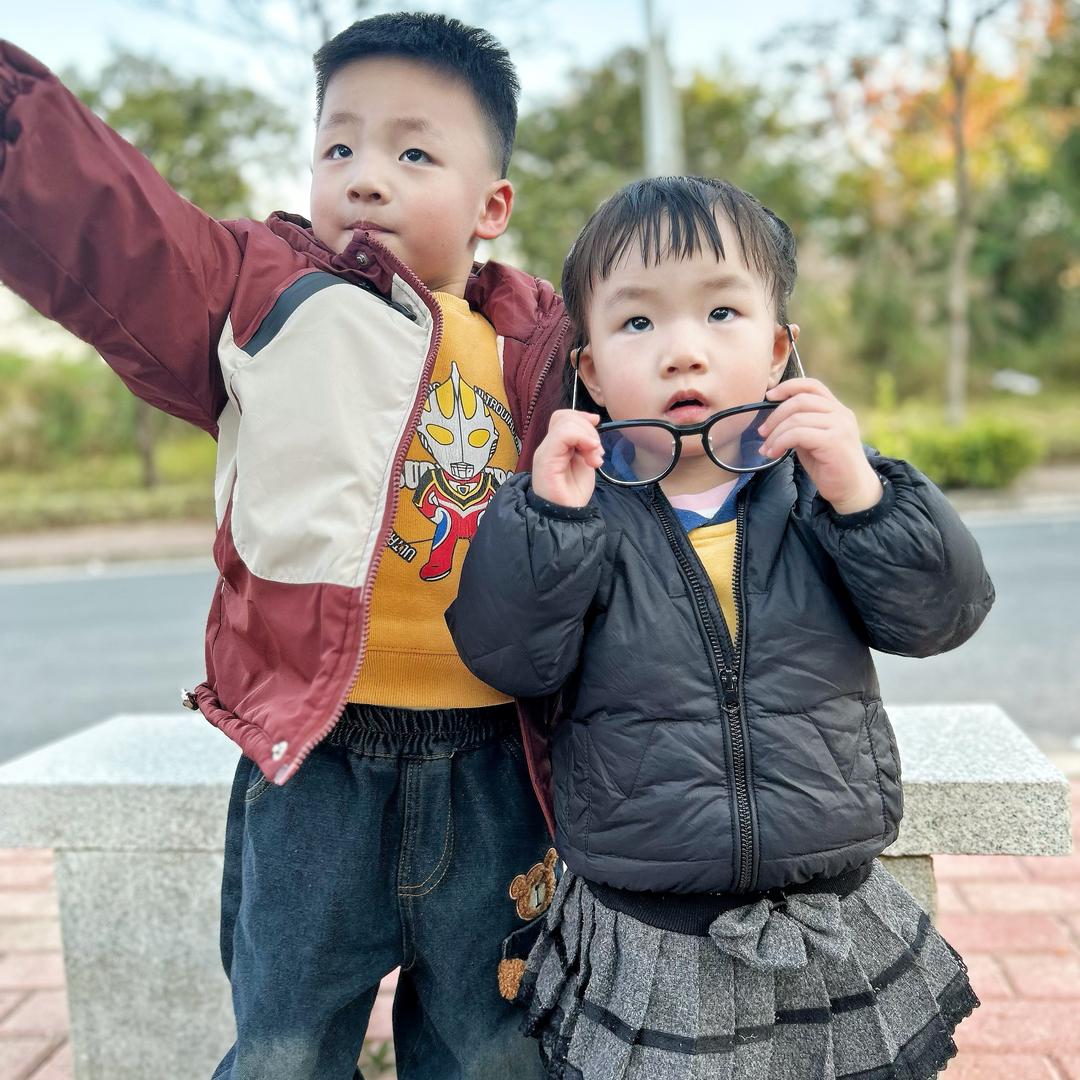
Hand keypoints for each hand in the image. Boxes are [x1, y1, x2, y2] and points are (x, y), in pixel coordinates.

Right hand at [531, 410, 603, 507]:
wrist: (565, 517)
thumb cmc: (573, 494)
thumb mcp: (585, 461)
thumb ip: (586, 443)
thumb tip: (593, 421)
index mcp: (555, 446)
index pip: (563, 417)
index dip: (582, 418)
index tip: (596, 438)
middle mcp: (547, 446)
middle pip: (564, 417)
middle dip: (588, 430)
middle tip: (597, 454)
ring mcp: (545, 452)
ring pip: (565, 422)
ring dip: (588, 437)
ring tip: (594, 459)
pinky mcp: (546, 459)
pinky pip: (563, 435)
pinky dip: (582, 439)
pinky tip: (591, 457)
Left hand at [758, 379, 882, 513]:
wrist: (852, 491)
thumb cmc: (830, 467)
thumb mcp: (813, 440)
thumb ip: (801, 425)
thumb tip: (774, 419)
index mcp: (837, 410)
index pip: (812, 385)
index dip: (788, 387)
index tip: (769, 396)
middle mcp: (841, 414)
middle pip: (800, 400)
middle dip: (775, 415)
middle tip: (762, 432)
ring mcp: (840, 426)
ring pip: (796, 418)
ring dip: (775, 434)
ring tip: (767, 449)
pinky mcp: (834, 441)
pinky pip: (798, 434)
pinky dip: (780, 443)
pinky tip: (774, 453)